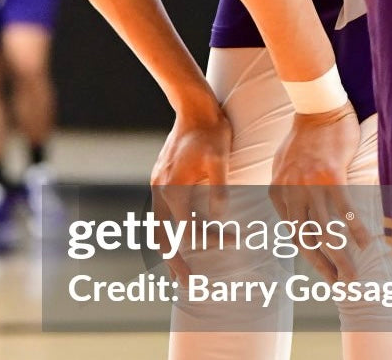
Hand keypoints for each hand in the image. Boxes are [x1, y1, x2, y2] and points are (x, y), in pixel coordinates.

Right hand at [150, 103, 231, 282]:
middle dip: (174, 262)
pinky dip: (166, 229)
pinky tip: (177, 233)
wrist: (194, 106)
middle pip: (162, 236)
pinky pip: (160, 212)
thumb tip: (219, 215)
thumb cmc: (211, 132)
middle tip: (188, 286)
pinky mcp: (161, 177)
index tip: (234, 241)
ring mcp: (158, 183)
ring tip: (176, 269)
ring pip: (157, 226)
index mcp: (174, 189)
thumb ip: (218, 188)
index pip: (190, 229)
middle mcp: (161, 189)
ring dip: (167, 248)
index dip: (212, 240)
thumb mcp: (220, 159)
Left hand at [270, 104, 370, 280]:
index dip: (309, 255)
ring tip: (351, 274)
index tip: (323, 270)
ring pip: (325, 230)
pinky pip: (345, 210)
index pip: (292, 233)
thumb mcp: (282, 164)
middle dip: (323, 265)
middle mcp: (291, 191)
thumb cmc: (304, 136)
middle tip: (339, 282)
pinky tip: (365, 243)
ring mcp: (311, 184)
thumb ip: (285, 190)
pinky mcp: (332, 176)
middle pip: (306, 237)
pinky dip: (356, 229)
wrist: (318, 107)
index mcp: (277, 190)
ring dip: (340, 256)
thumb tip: (293, 217)